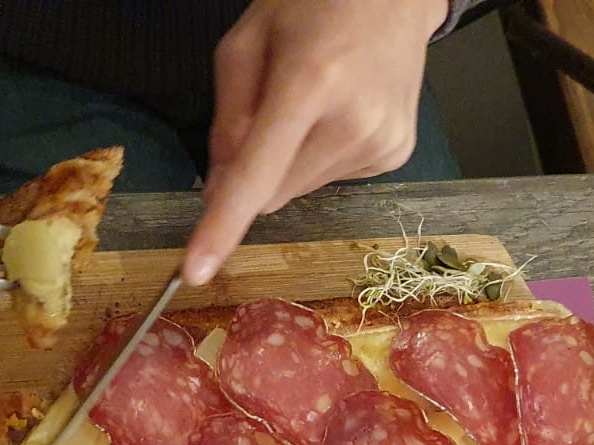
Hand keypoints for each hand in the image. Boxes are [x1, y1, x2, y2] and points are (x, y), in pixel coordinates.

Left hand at [183, 0, 446, 285]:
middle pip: (274, 193)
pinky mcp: (397, 155)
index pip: (259, 174)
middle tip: (269, 110)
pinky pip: (332, 179)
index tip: (196, 270)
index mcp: (311, 82)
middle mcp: (354, 122)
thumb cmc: (314, 3)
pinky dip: (320, 157)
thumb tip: (219, 189)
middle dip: (254, 172)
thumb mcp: (246, 40)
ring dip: (290, 162)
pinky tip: (338, 112)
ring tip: (315, 101)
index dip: (223, 226)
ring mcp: (382, 143)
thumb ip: (227, 117)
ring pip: (300, 190)